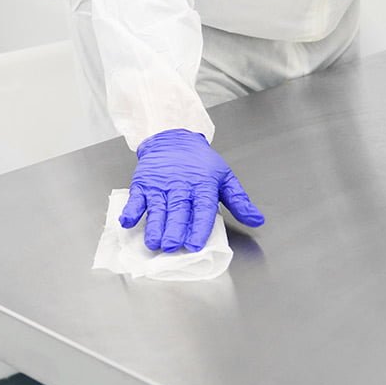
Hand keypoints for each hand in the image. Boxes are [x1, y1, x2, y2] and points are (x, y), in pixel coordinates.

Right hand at [120, 129, 264, 251]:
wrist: (172, 137)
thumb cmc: (200, 161)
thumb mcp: (224, 176)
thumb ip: (239, 200)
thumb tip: (258, 220)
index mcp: (203, 185)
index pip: (202, 208)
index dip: (198, 226)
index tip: (195, 243)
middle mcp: (181, 185)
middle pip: (177, 210)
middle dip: (174, 229)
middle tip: (172, 246)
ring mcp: (160, 185)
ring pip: (157, 208)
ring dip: (154, 226)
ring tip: (153, 243)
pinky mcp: (143, 183)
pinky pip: (135, 198)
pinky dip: (130, 210)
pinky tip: (127, 222)